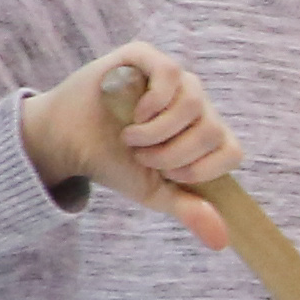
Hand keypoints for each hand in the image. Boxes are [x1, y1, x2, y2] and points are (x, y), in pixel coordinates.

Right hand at [24, 46, 238, 246]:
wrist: (66, 142)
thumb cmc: (114, 163)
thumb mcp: (154, 191)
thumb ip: (189, 209)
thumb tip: (222, 242)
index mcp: (205, 133)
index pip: (232, 151)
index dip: (201, 170)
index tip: (166, 174)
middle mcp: (196, 103)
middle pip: (213, 131)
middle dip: (173, 155)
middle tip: (142, 156)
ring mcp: (173, 79)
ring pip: (194, 104)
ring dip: (158, 132)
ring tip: (132, 137)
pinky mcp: (146, 57)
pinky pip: (172, 75)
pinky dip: (153, 102)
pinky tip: (133, 115)